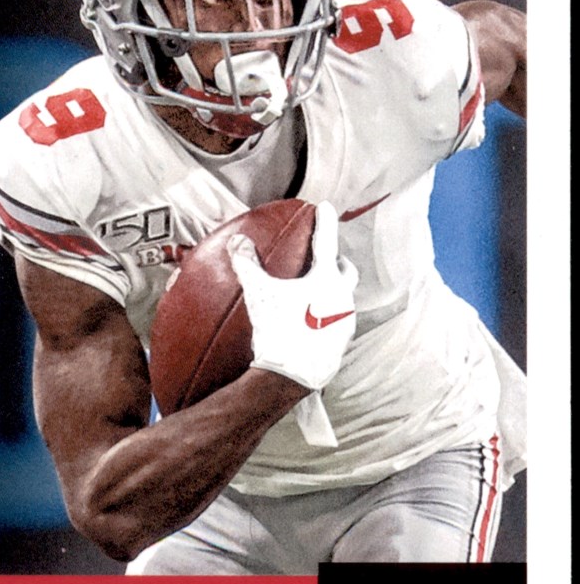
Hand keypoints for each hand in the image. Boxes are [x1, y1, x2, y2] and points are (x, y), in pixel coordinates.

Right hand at [228, 201, 357, 390]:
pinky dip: (328, 313)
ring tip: (316, 290)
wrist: (291, 376)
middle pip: (346, 271)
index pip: (327, 241)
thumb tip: (237, 242)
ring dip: (334, 289)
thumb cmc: (278, 331)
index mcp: (327, 280)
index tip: (326, 207)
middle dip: (337, 260)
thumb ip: (248, 265)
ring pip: (344, 298)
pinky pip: (337, 321)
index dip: (326, 221)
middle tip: (325, 255)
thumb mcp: (260, 293)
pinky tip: (313, 319)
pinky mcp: (341, 343)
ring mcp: (344, 323)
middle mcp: (343, 299)